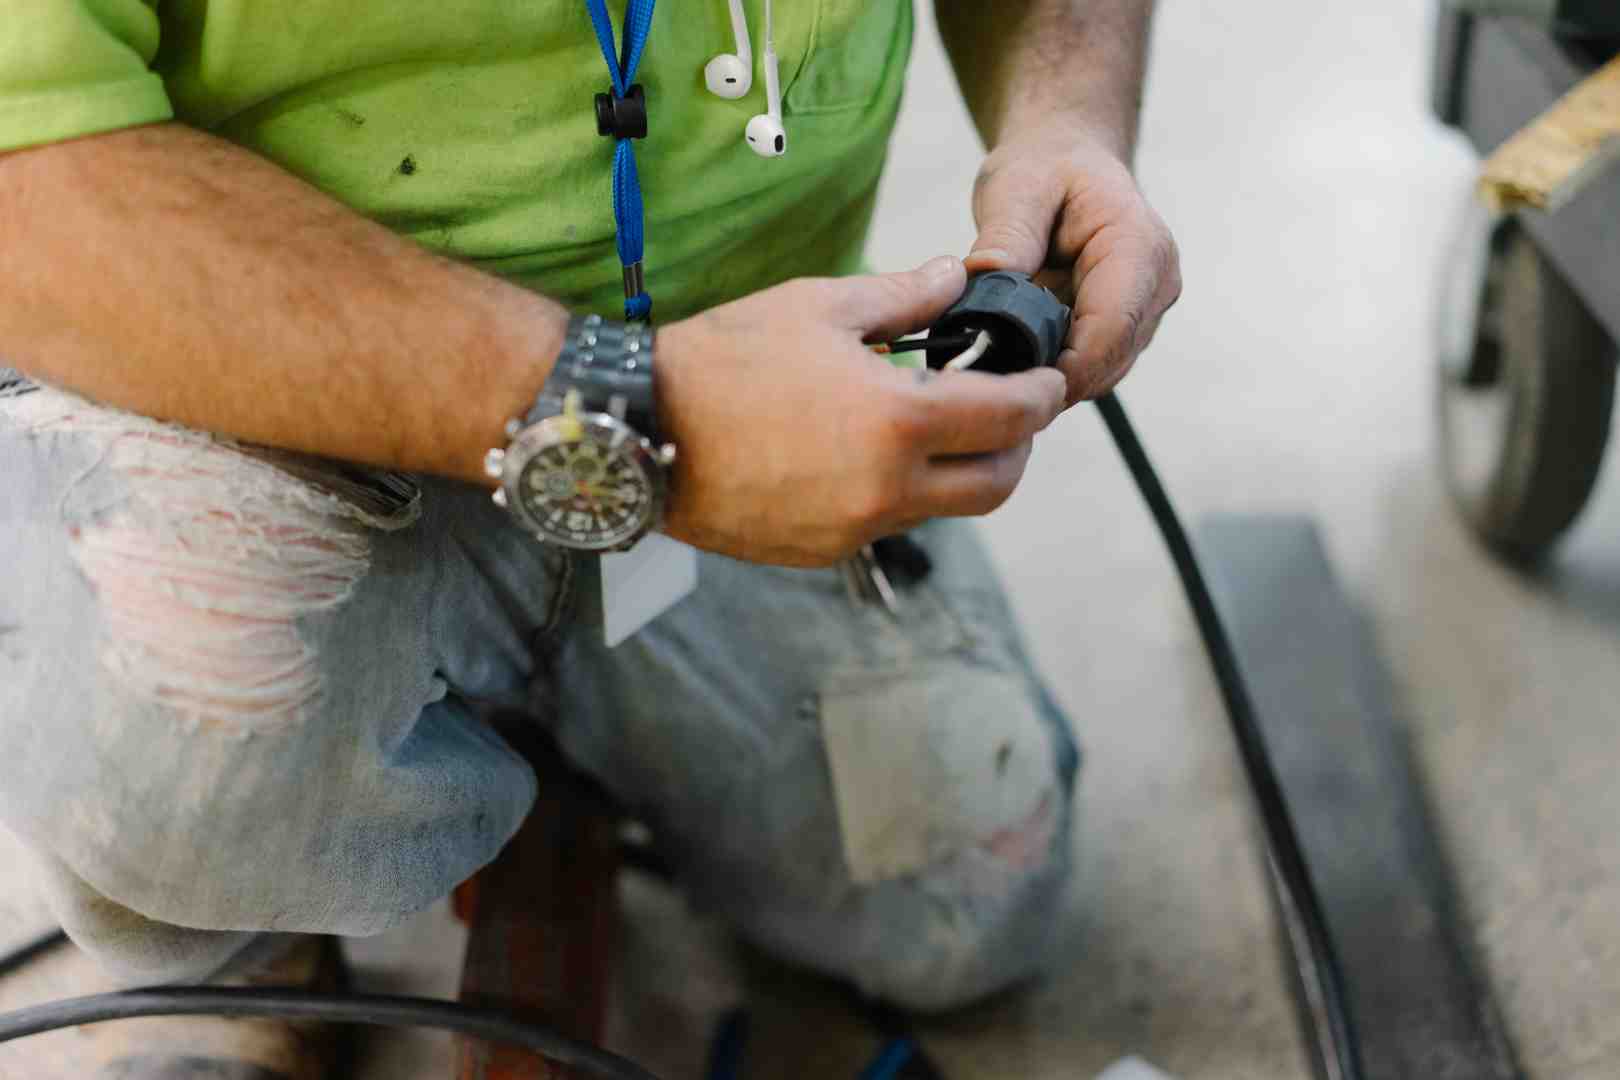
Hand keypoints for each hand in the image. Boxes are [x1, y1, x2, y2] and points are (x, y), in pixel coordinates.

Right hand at [656, 257, 1065, 565]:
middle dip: (1017, 447)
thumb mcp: (820, 305)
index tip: (1046, 378)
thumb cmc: (722, 359)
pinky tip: (869, 453)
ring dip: (960, 472)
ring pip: (942, 509)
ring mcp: (853, 529)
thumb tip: (954, 279)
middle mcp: (886, 490)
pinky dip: (899, 491)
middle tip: (1010, 410)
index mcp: (898, 422)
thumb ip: (904, 296)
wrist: (637, 429)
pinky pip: (885, 523)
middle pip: (996, 485)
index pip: (1010, 417)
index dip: (1041, 394)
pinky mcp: (820, 551)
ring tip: (937, 426)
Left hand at [967, 125, 1180, 405]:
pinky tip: (1012, 362)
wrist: (1068, 160)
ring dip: (1050, 379)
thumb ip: (1006, 236)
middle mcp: (1155, 286)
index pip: (1112, 328)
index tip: (1009, 384)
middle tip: (986, 387)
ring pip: (1101, 373)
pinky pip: (1090, 366)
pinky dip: (1052, 370)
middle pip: (1109, 361)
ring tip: (995, 372)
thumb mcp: (1016, 187)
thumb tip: (982, 279)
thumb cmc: (1046, 167)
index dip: (1065, 367)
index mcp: (1138, 247)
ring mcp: (1144, 312)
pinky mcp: (1124, 329)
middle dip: (1051, 379)